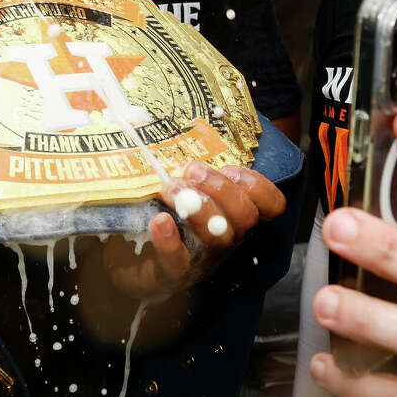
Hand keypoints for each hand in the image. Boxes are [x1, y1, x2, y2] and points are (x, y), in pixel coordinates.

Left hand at [104, 161, 285, 299]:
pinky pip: (177, 263)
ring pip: (218, 238)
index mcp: (233, 216)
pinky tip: (159, 221)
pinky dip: (169, 241)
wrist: (127, 261)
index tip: (231, 168)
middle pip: (244, 218)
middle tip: (192, 170)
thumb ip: (187, 164)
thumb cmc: (160, 214)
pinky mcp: (169, 276)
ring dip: (198, 208)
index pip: (270, 205)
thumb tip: (159, 120)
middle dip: (222, 189)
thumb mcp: (182, 187)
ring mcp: (200, 261)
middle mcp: (225, 239)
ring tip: (171, 188)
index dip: (260, 186)